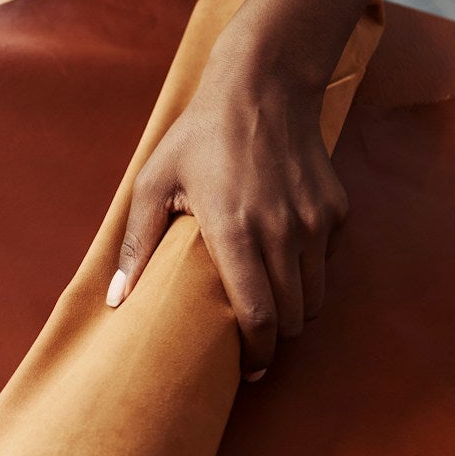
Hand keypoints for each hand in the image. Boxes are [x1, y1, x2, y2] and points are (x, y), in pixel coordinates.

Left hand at [106, 53, 344, 380]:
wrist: (263, 86)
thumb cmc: (199, 136)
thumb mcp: (154, 181)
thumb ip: (137, 242)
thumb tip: (116, 298)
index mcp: (234, 230)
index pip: (258, 315)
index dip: (256, 353)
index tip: (248, 369)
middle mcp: (282, 231)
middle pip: (293, 317)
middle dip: (276, 337)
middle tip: (254, 337)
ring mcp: (315, 222)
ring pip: (316, 297)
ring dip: (296, 309)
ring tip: (270, 302)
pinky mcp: (337, 210)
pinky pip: (328, 261)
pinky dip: (311, 271)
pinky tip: (284, 254)